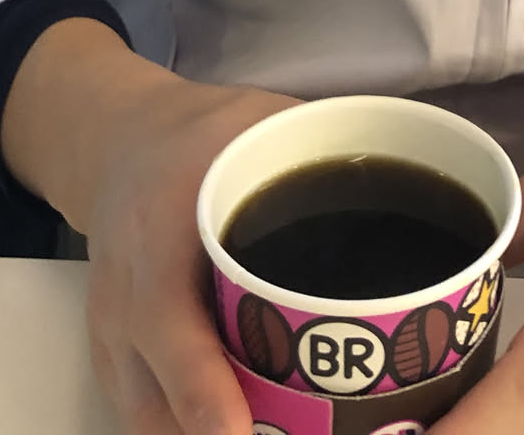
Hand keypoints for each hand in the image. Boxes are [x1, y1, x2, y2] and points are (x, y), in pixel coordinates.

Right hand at [0, 19, 299, 434]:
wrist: (122, 142)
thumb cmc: (204, 134)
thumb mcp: (259, 121)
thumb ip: (325, 152)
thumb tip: (413, 174)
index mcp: (159, 231)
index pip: (167, 322)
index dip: (201, 387)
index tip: (239, 430)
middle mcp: (125, 296)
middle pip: (152, 398)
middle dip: (212, 433)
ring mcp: (111, 333)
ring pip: (144, 418)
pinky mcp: (111, 355)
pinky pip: (140, 414)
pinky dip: (184, 433)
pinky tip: (245, 432)